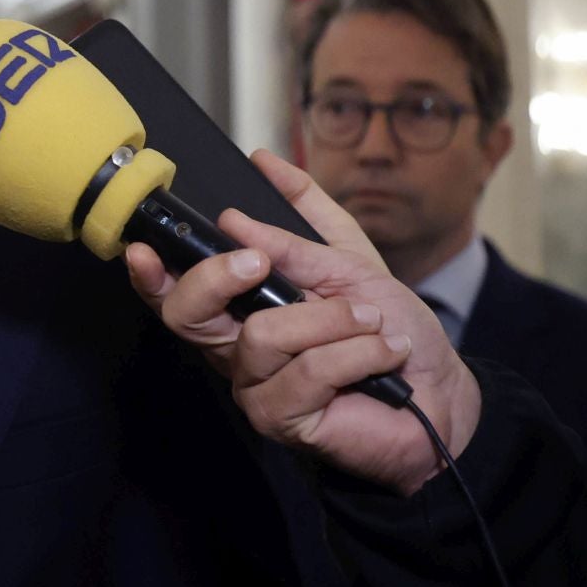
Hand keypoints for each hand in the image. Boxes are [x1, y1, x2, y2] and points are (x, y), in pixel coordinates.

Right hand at [123, 149, 482, 494]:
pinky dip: (357, 352)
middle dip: (216, 278)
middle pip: (185, 313)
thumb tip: (262, 168)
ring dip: (331, 321)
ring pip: (262, 335)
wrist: (443, 391)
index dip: (149, 273)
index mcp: (240, 308)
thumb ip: (304, 218)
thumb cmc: (391, 328)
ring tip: (372, 324)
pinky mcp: (281, 418)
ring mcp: (253, 386)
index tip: (144, 247)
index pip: (175, 292)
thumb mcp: (350, 258)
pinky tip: (382, 355)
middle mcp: (235, 347)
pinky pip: (308, 370)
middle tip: (259, 263)